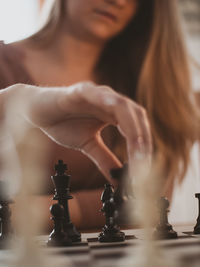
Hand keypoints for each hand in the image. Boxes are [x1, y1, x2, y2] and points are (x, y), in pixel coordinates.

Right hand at [4, 82, 151, 183]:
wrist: (37, 112)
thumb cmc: (63, 124)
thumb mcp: (88, 145)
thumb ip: (104, 159)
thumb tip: (118, 180)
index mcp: (114, 114)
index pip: (137, 127)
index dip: (143, 146)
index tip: (143, 168)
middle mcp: (109, 102)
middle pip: (136, 115)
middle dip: (142, 137)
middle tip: (142, 161)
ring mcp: (96, 94)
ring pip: (121, 104)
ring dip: (131, 123)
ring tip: (136, 144)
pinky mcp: (79, 91)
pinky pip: (94, 93)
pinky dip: (104, 99)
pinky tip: (112, 106)